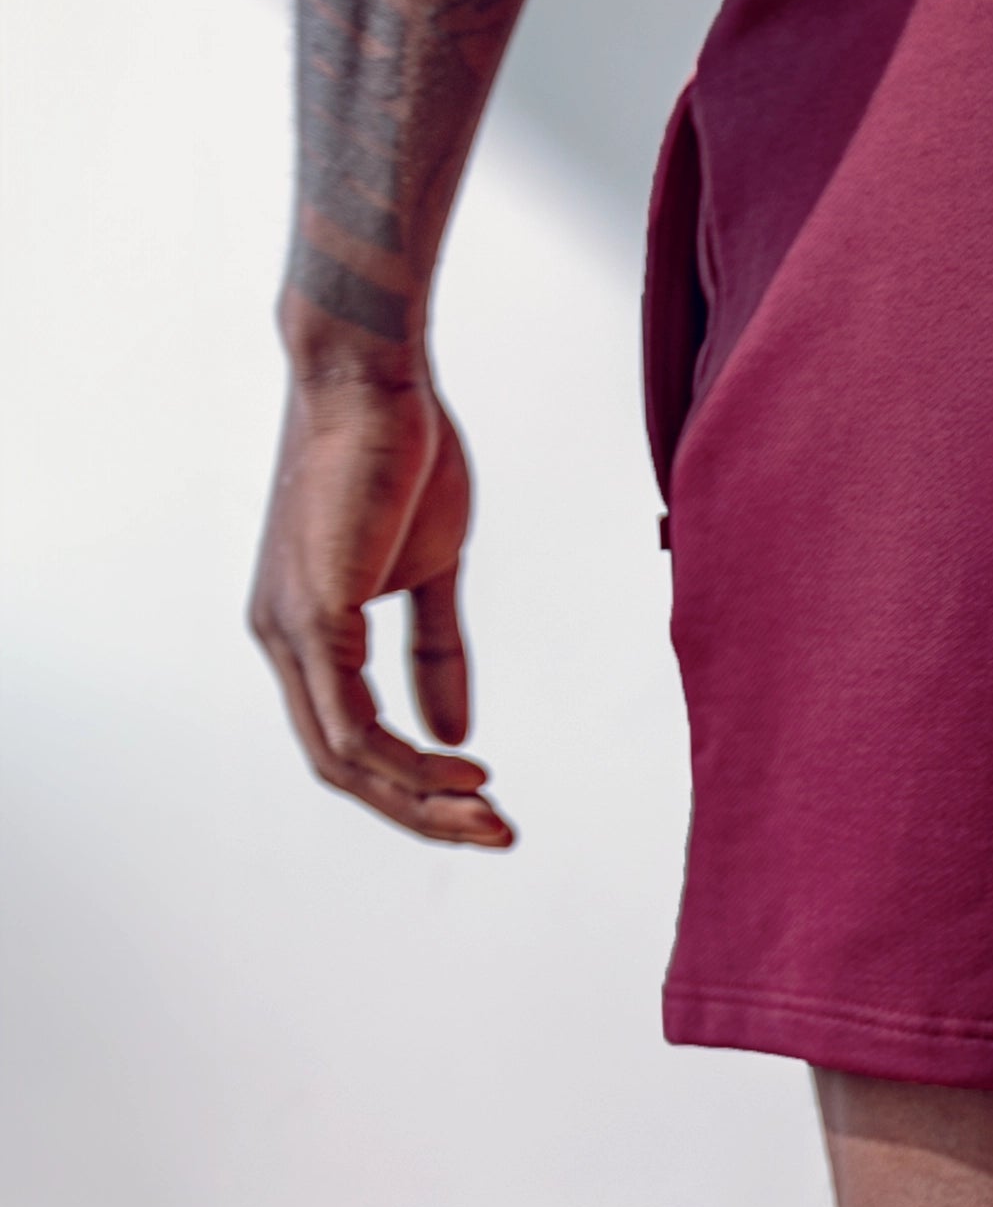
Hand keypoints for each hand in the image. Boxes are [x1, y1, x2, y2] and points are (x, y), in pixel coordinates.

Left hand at [247, 337, 514, 845]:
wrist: (371, 374)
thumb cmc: (400, 452)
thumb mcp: (431, 572)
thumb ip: (437, 655)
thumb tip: (457, 736)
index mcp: (304, 631)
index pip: (348, 742)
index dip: (414, 786)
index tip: (484, 799)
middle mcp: (281, 641)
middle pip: (341, 769)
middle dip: (421, 814)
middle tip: (496, 833)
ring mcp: (288, 631)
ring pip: (345, 761)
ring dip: (421, 802)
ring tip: (490, 816)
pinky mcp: (313, 615)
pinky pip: (350, 724)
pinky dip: (407, 762)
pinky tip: (463, 768)